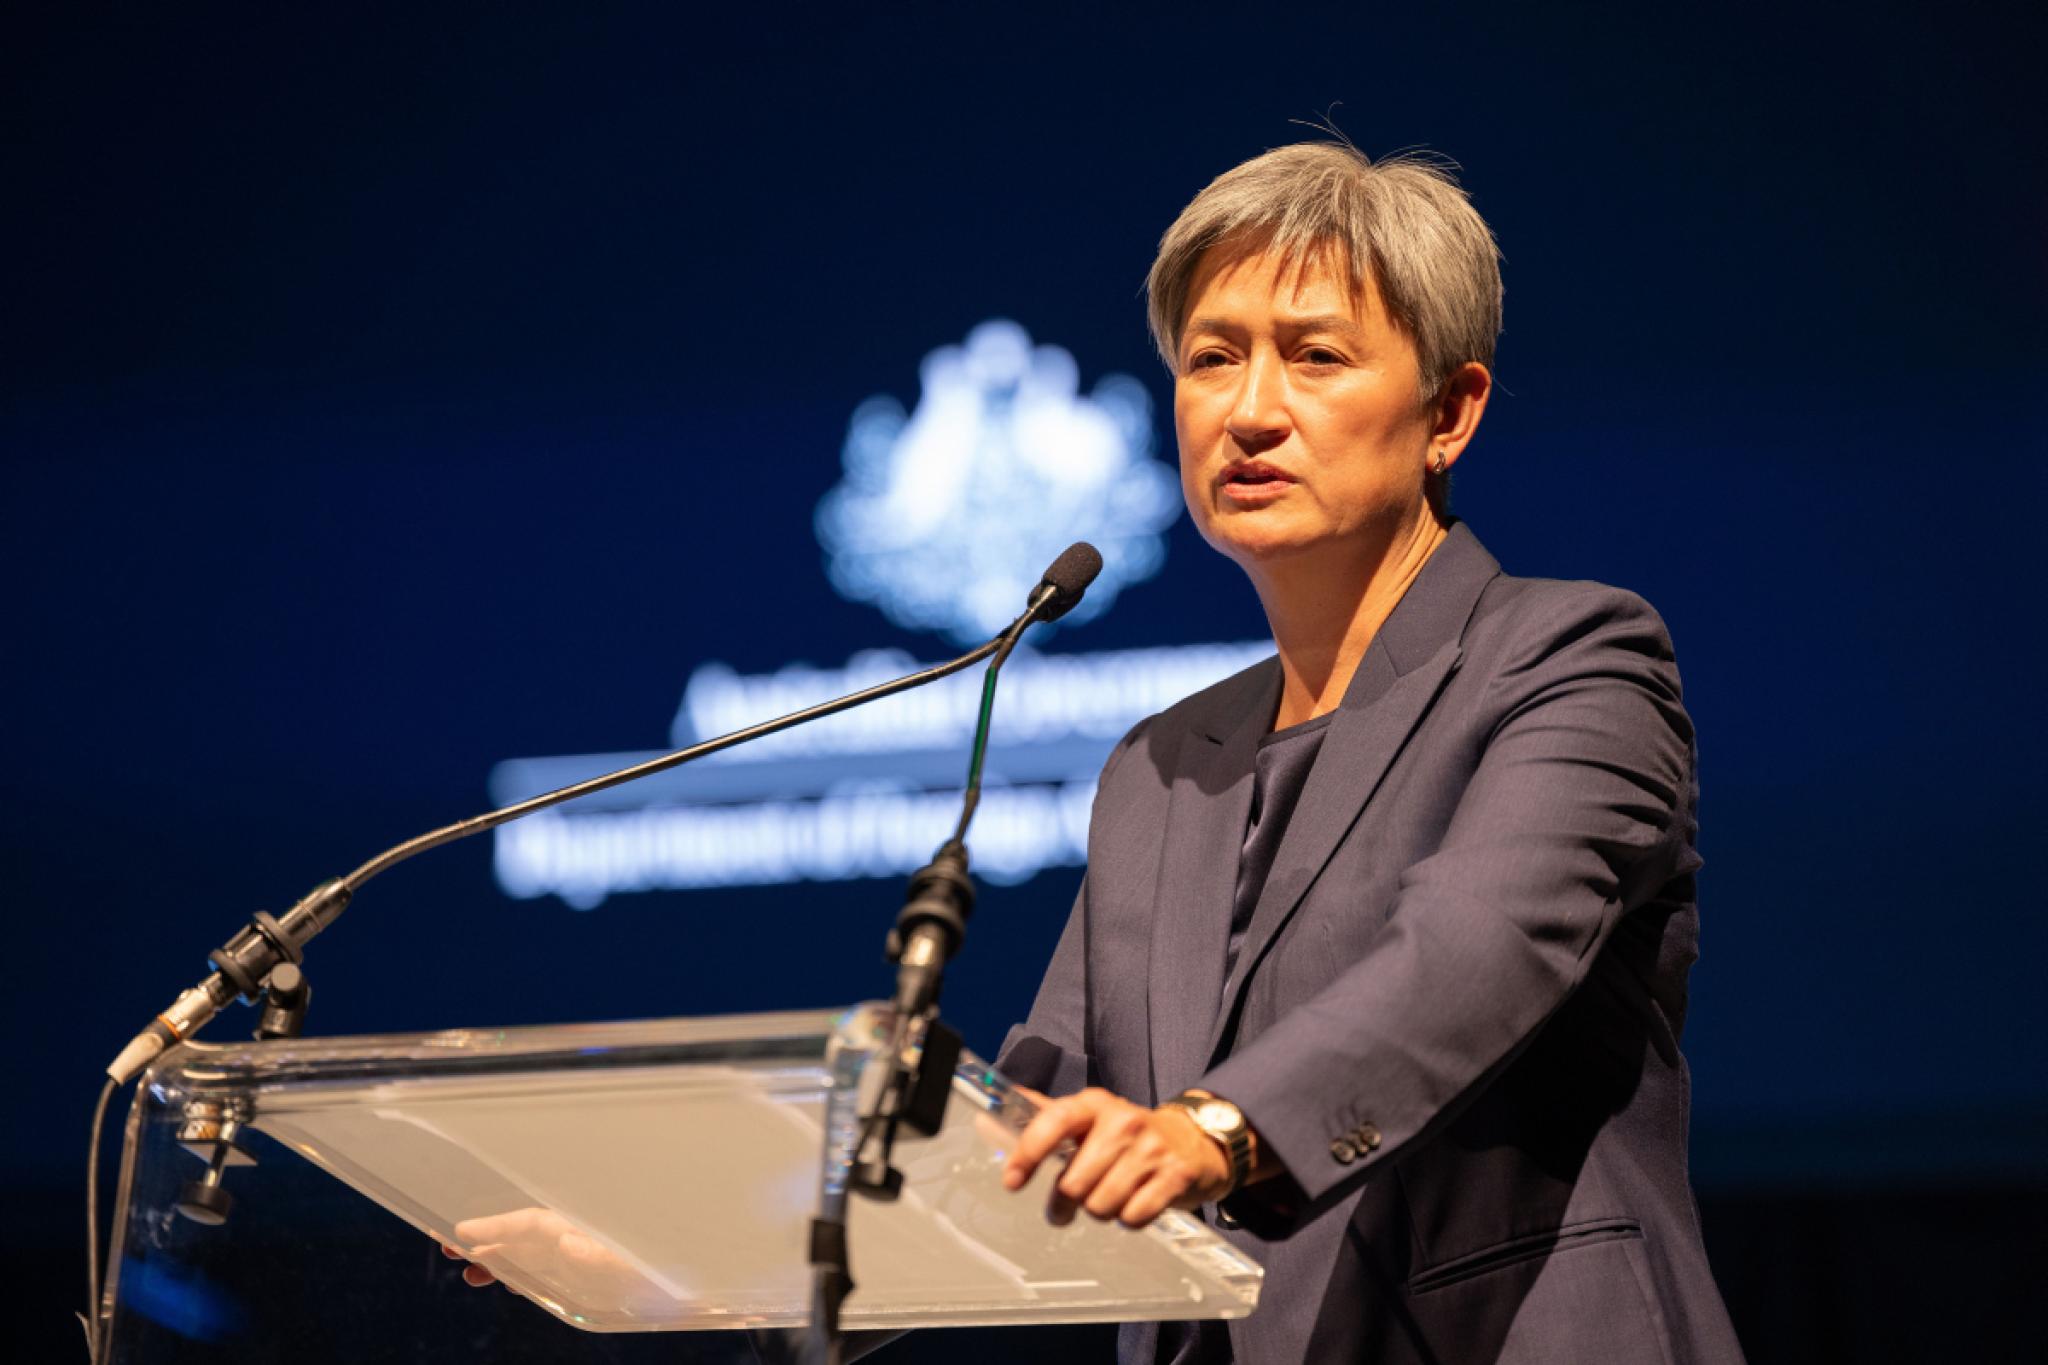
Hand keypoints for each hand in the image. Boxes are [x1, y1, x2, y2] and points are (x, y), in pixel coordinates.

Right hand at [439, 1207, 637, 1301]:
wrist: (674, 1288)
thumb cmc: (655, 1269)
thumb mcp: (629, 1262)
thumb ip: (602, 1255)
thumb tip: (570, 1246)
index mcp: (579, 1228)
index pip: (528, 1223)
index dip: (494, 1226)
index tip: (461, 1231)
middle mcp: (572, 1237)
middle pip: (519, 1234)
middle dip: (483, 1238)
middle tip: (446, 1246)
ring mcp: (574, 1256)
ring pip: (525, 1253)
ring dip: (495, 1258)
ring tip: (468, 1273)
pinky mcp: (580, 1274)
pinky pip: (540, 1268)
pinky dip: (517, 1273)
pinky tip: (504, 1281)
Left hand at [1000, 1086, 1231, 1228]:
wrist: (1195, 1140)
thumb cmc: (1130, 1135)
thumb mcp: (1091, 1118)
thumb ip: (1047, 1118)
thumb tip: (994, 1112)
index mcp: (1095, 1104)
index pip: (1055, 1121)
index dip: (1029, 1151)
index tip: (1012, 1180)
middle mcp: (1123, 1121)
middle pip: (1074, 1183)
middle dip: (1067, 1201)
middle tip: (1072, 1201)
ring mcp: (1152, 1148)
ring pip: (1102, 1205)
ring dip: (1101, 1211)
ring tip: (1110, 1196)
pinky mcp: (1176, 1175)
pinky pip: (1134, 1217)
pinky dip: (1130, 1219)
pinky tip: (1135, 1201)